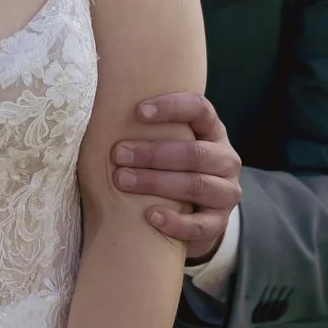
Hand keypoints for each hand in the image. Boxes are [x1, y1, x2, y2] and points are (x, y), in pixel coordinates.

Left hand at [114, 93, 241, 263]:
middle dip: (154, 152)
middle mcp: (226, 159)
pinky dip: (175, 221)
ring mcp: (227, 192)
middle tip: (118, 153)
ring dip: (157, 182)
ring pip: (197, 185)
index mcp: (213, 131)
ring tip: (122, 181)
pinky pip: (201, 225)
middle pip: (196, 152)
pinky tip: (150, 216)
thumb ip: (148, 128)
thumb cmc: (167, 168)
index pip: (201, 109)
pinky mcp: (220, 223)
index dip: (172, 107)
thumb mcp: (166, 144)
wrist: (193, 213)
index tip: (138, 111)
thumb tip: (101, 103)